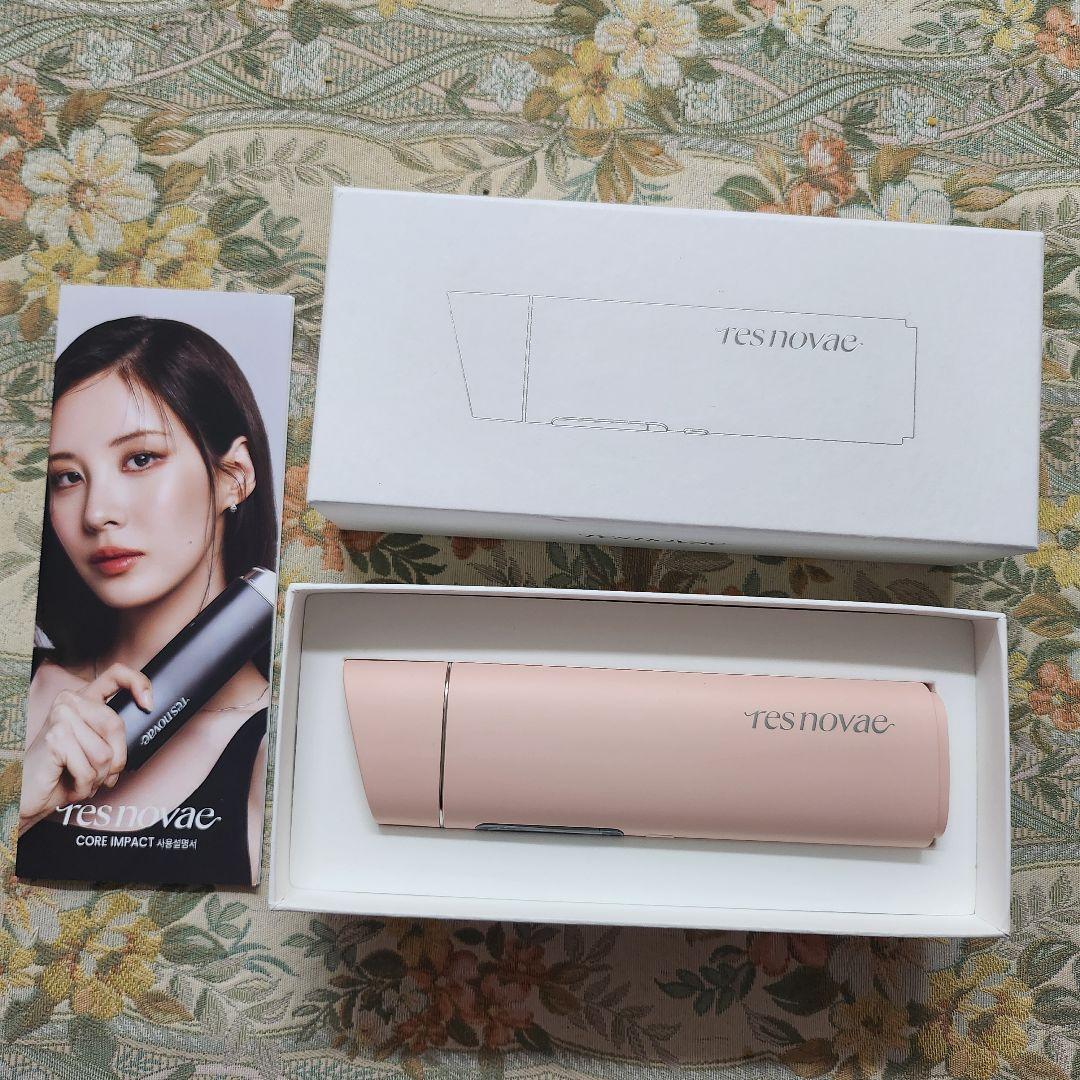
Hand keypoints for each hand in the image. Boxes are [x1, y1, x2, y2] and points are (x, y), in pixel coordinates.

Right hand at [19, 664, 151, 835]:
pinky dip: (85, 784)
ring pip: (104, 752)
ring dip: (99, 776)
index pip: (116, 674)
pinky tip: (72, 784)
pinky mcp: (55, 739)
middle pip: (116, 725)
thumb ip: (113, 731)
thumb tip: (146, 712)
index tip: (148, 705)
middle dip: (116, 758)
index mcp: (83, 699)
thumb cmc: (63, 771)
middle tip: (104, 774)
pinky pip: (90, 768)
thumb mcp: (96, 746)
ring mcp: (60, 718)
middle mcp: (69, 703)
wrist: (27, 794)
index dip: (139, 684)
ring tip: (83, 778)